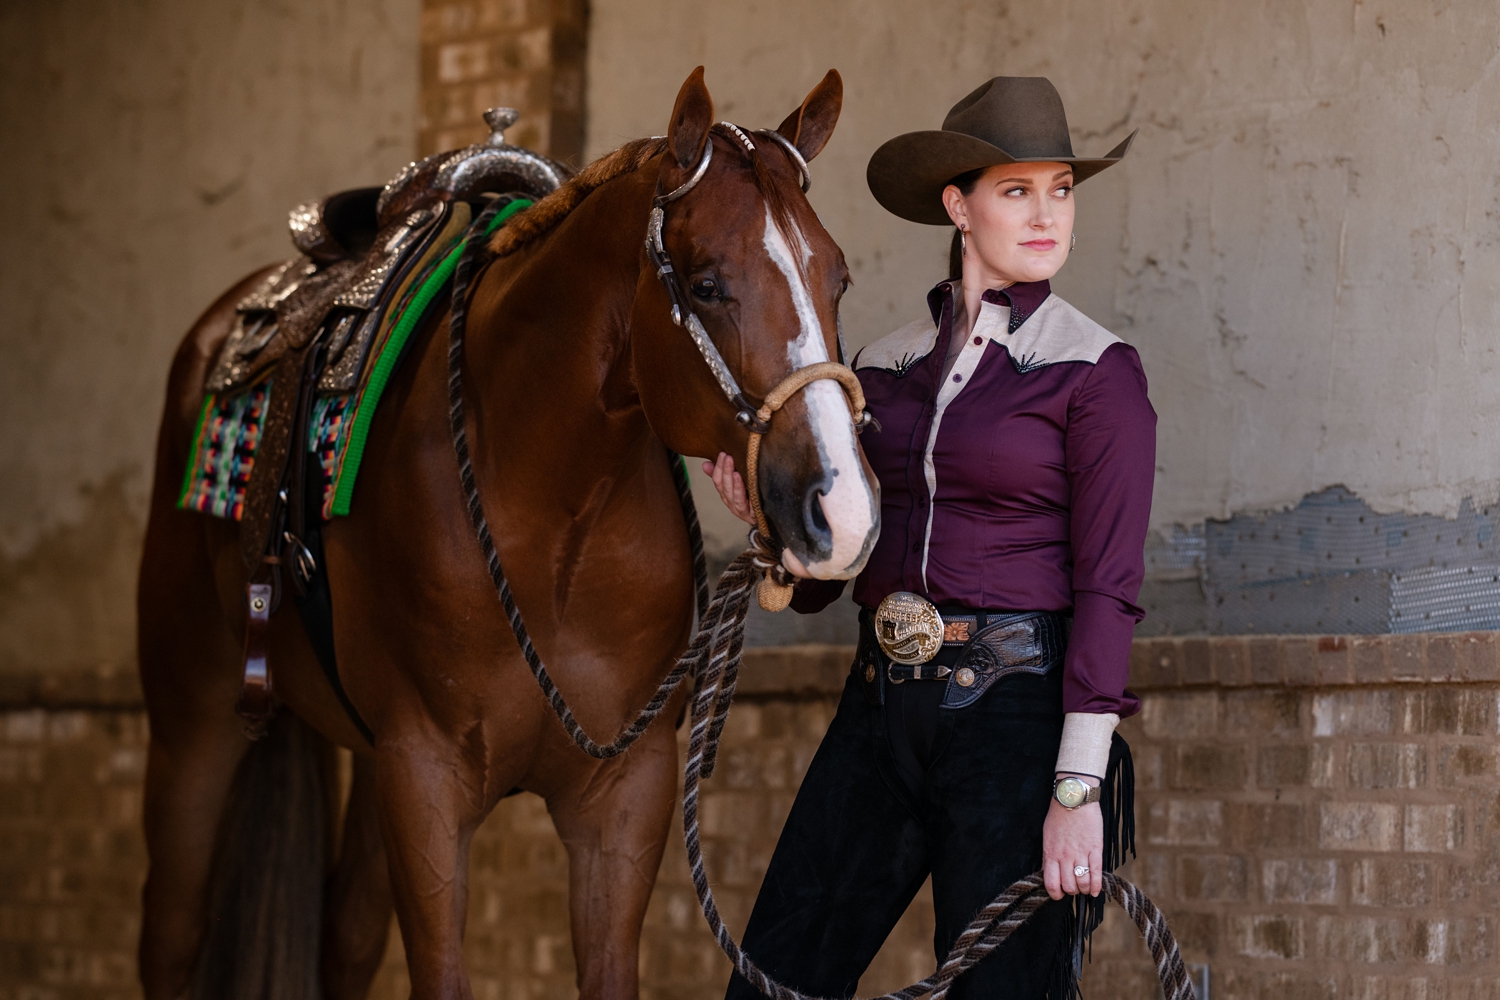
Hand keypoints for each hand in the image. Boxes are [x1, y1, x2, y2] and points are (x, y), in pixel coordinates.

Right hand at [701, 452, 755, 525]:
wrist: (767, 516)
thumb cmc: (750, 497)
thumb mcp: (734, 484)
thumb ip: (720, 474)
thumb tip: (705, 464)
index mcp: (726, 495)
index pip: (718, 481)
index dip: (718, 468)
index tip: (722, 454)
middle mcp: (732, 503)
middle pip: (725, 488)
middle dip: (726, 472)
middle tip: (728, 457)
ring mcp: (742, 510)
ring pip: (735, 498)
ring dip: (735, 485)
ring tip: (736, 472)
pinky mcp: (754, 515)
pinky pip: (751, 506)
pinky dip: (750, 498)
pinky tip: (752, 487)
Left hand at [1042, 775, 1102, 899]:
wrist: (1074, 799)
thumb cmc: (1058, 816)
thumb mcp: (1047, 836)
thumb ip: (1049, 855)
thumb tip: (1051, 872)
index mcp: (1050, 853)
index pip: (1051, 883)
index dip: (1055, 894)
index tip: (1059, 894)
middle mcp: (1065, 856)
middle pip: (1068, 886)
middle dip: (1072, 891)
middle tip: (1074, 887)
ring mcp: (1081, 853)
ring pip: (1083, 882)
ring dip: (1084, 889)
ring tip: (1085, 888)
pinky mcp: (1095, 849)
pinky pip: (1096, 873)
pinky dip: (1097, 886)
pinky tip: (1096, 891)